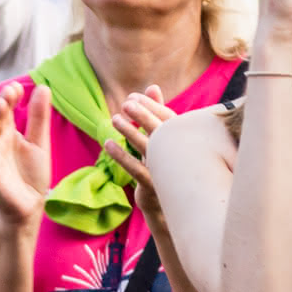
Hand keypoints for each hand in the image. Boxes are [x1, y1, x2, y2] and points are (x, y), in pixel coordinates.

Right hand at [0, 82, 51, 227]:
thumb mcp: (40, 142)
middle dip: (1, 104)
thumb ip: (39, 117)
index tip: (18, 86)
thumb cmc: (31, 175)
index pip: (6, 111)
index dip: (10, 98)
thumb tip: (43, 86)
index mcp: (8, 135)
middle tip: (10, 90)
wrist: (29, 207)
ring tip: (0, 103)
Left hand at [106, 86, 175, 230]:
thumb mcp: (162, 137)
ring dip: (129, 132)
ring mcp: (166, 171)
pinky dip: (120, 156)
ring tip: (114, 119)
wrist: (170, 204)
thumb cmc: (165, 164)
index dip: (151, 105)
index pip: (169, 117)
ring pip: (146, 147)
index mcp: (183, 141)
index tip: (134, 95)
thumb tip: (152, 86)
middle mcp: (177, 155)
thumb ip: (157, 111)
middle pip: (159, 129)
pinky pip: (135, 169)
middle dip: (142, 114)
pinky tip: (107, 143)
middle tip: (126, 103)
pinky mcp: (153, 185)